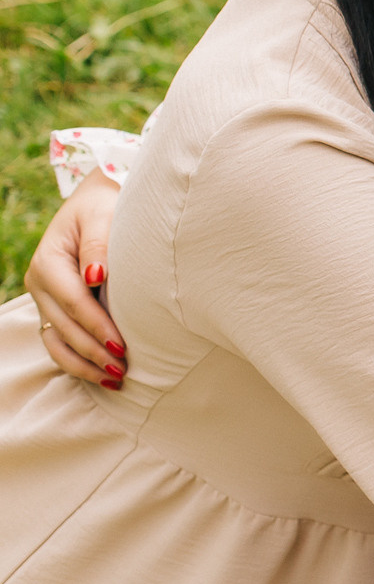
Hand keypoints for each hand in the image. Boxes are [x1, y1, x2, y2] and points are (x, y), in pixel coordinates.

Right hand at [29, 171, 126, 387]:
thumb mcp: (102, 216)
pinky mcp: (52, 308)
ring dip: (83, 364)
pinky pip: (59, 341)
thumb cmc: (103, 208)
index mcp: (49, 261)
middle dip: (93, 352)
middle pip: (65, 327)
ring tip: (115, 379)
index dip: (97, 326)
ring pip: (57, 341)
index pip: (74, 302)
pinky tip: (102, 374)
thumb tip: (95, 277)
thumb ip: (99, 245)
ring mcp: (43, 299)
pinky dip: (77, 360)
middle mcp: (40, 283)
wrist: (94, 204)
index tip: (122, 346)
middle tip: (123, 371)